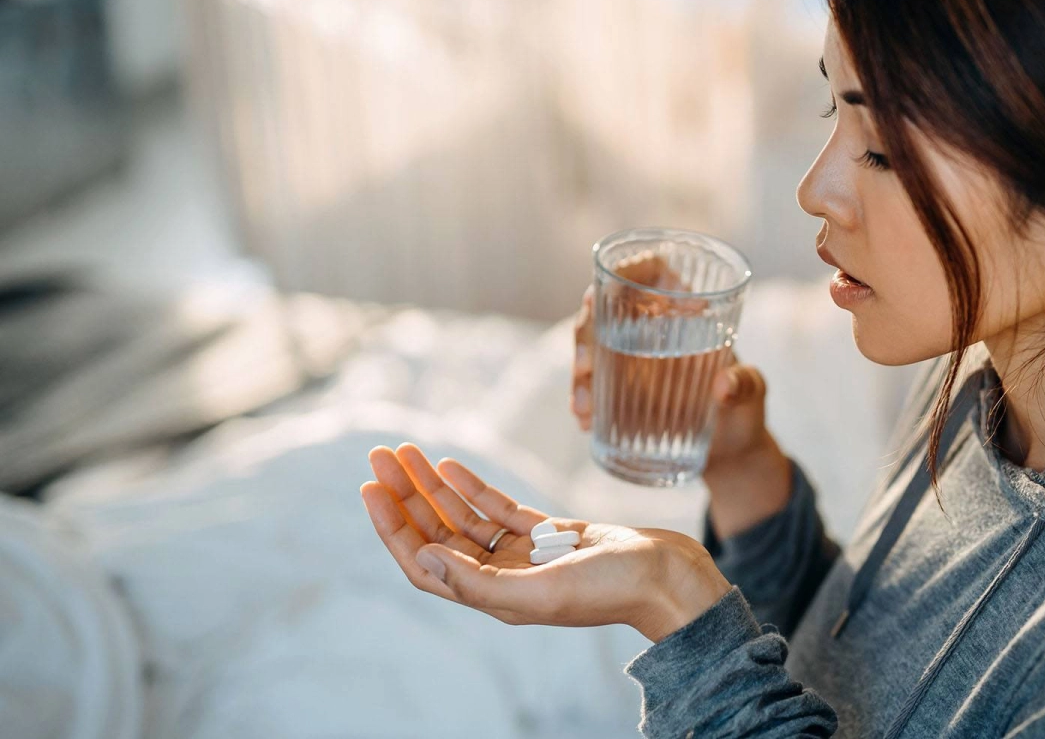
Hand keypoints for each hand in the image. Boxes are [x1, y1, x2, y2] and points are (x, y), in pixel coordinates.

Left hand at [359, 443, 732, 641]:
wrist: (669, 577)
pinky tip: (451, 464)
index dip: (393, 528)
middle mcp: (502, 577)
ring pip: (464, 516)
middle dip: (405, 495)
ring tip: (405, 450)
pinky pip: (499, 508)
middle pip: (438, 533)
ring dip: (433, 485)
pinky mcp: (550, 534)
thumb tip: (423, 559)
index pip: (424, 562)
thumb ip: (480, 583)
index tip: (370, 489)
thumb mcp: (543, 592)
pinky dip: (473, 486)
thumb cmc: (613, 590)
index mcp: (494, 597)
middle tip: (379, 455)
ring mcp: (525, 554)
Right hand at [570, 253, 790, 527]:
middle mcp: (652, 329)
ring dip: (580, 373)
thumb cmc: (746, 410)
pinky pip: (592, 387)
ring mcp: (631, 360)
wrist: (732, 453)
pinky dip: (584, 401)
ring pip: (591, 348)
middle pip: (606, 308)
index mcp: (685, 311)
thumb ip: (746, 385)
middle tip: (588, 366)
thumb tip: (724, 386)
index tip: (612, 287)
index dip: (630, 268)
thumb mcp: (753, 393)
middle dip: (587, 332)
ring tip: (585, 408)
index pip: (652, 271)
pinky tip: (585, 420)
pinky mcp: (621, 392)